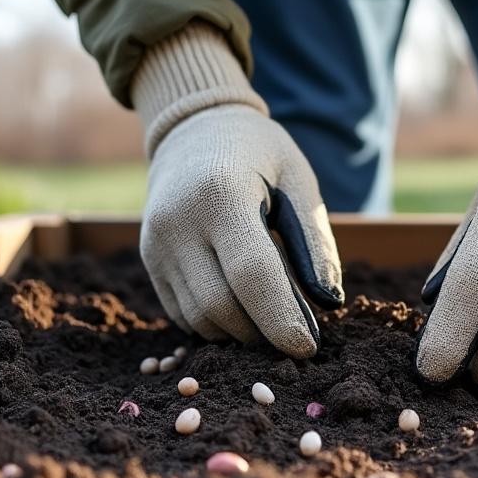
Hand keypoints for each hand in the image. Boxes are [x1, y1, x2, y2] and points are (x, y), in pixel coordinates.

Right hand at [133, 24, 342, 358]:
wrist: (193, 130)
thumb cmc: (260, 155)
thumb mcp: (299, 180)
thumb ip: (315, 240)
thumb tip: (328, 303)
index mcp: (221, 194)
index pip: (250, 273)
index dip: (280, 318)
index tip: (307, 348)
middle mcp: (178, 221)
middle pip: (220, 305)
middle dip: (262, 333)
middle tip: (296, 336)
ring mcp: (157, 243)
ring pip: (199, 318)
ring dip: (239, 333)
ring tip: (271, 320)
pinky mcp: (149, 260)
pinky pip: (183, 313)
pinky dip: (216, 324)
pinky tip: (242, 310)